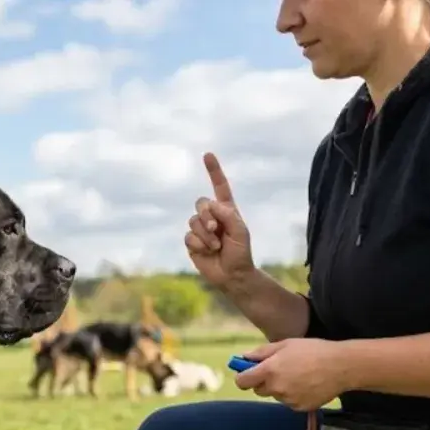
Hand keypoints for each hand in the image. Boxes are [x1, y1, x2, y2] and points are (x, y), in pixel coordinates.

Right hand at [185, 152, 255, 291]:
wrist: (233, 275)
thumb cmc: (241, 252)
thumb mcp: (240, 230)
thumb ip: (227, 214)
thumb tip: (210, 205)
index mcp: (226, 210)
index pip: (219, 186)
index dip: (213, 171)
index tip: (207, 155)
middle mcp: (212, 217)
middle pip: (200, 203)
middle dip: (206, 215)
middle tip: (216, 229)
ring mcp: (200, 229)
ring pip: (193, 220)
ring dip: (205, 235)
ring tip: (216, 246)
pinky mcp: (192, 242)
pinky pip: (189, 236)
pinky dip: (199, 244)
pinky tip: (207, 251)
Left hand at [235, 338, 349, 410]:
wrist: (342, 367)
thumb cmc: (314, 350)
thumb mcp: (286, 344)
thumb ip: (261, 353)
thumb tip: (243, 358)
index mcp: (269, 370)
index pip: (242, 382)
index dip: (243, 377)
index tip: (248, 373)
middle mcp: (276, 388)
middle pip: (258, 390)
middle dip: (263, 382)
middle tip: (279, 370)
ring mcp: (288, 400)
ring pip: (275, 396)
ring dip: (280, 388)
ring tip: (299, 375)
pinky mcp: (299, 407)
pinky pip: (289, 402)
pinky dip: (293, 395)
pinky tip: (307, 384)